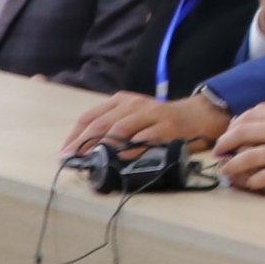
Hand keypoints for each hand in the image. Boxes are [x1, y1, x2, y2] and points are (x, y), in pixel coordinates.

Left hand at [61, 89, 226, 156]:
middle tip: (74, 161)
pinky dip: (130, 151)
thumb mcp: (134, 116)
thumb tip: (86, 151)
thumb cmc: (161, 120)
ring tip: (92, 162)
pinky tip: (119, 161)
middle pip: (102, 124)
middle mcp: (134, 105)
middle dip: (84, 144)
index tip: (65, 153)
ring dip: (103, 148)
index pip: (90, 116)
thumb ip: (113, 127)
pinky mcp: (167, 128)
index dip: (75, 135)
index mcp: (121, 101)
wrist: (198, 116)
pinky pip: (144, 140)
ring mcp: (151, 116)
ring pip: (120, 130)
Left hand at [210, 99, 264, 194]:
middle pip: (243, 132)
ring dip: (233, 166)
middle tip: (219, 152)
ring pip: (249, 157)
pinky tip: (252, 184)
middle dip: (225, 143)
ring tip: (228, 172)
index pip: (252, 114)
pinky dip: (254, 182)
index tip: (229, 133)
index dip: (235, 124)